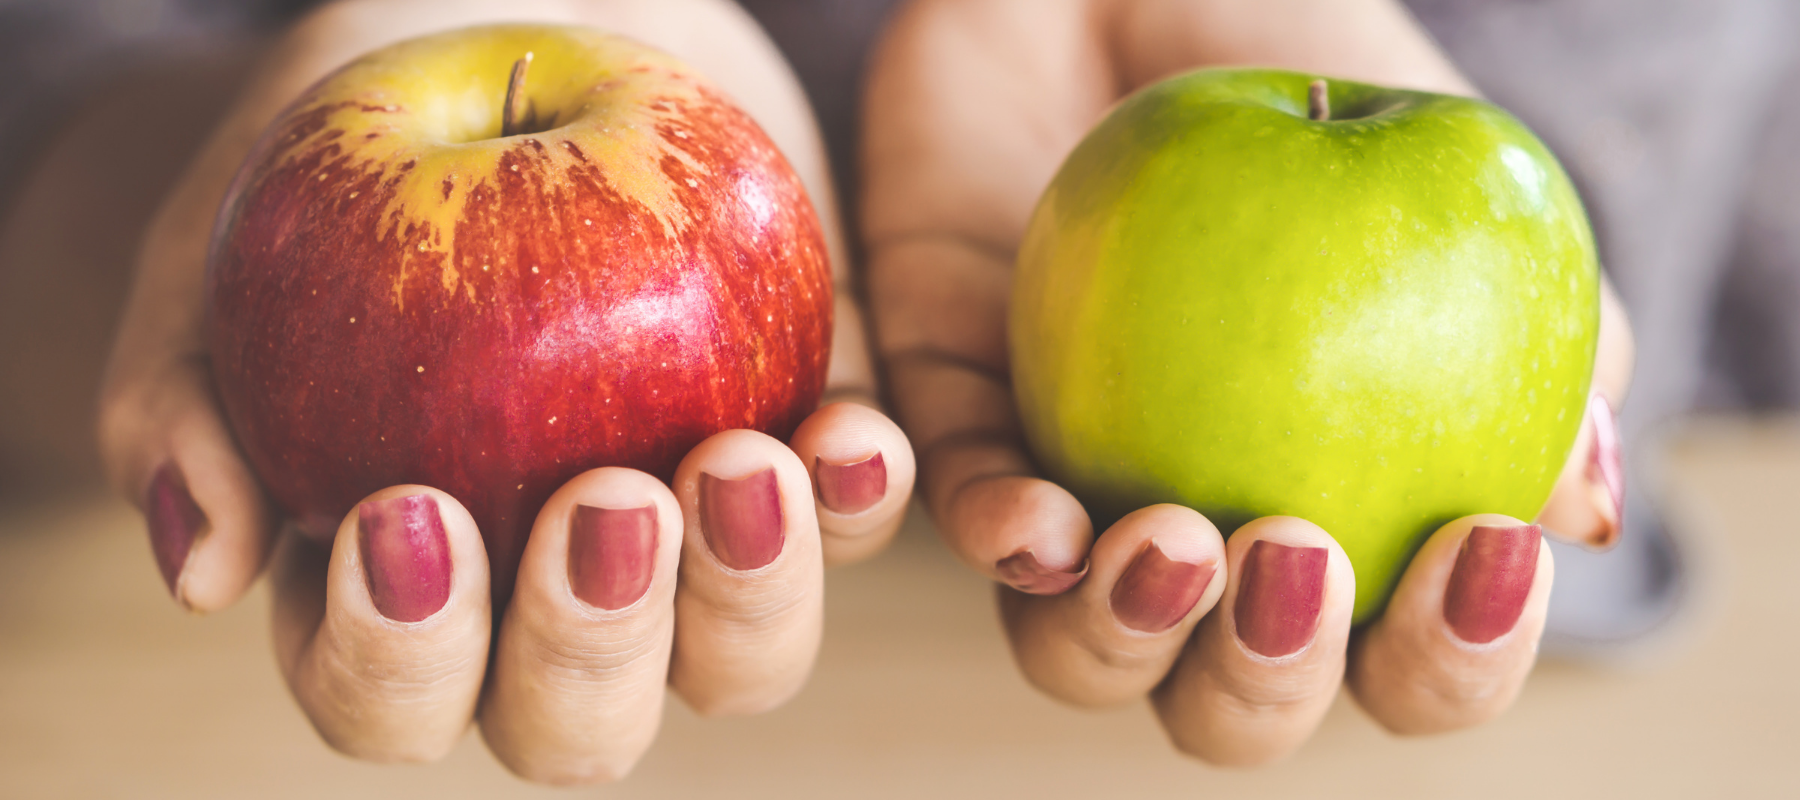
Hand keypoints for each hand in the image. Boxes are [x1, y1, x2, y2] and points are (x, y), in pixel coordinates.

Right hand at [98, 0, 912, 782]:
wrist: (514, 32)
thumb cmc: (349, 140)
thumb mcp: (238, 226)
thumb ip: (188, 389)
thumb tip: (201, 568)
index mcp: (399, 588)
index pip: (387, 693)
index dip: (398, 655)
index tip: (409, 514)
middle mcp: (550, 599)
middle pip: (576, 724)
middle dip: (589, 648)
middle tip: (604, 504)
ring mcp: (692, 545)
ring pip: (735, 658)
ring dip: (748, 595)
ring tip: (741, 466)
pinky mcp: (806, 462)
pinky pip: (856, 523)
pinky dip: (862, 496)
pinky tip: (853, 434)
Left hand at [862, 0, 1631, 762]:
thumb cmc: (1302, 67)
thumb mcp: (1454, 175)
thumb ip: (1548, 327)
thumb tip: (1588, 502)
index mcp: (1338, 504)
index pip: (1404, 651)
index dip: (1454, 656)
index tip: (1486, 550)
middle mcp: (1201, 525)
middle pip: (1230, 700)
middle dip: (1271, 680)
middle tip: (1302, 559)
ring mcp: (1069, 480)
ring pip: (1077, 650)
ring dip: (1124, 636)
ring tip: (1180, 541)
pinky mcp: (949, 411)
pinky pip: (950, 512)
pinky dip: (995, 535)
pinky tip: (1041, 527)